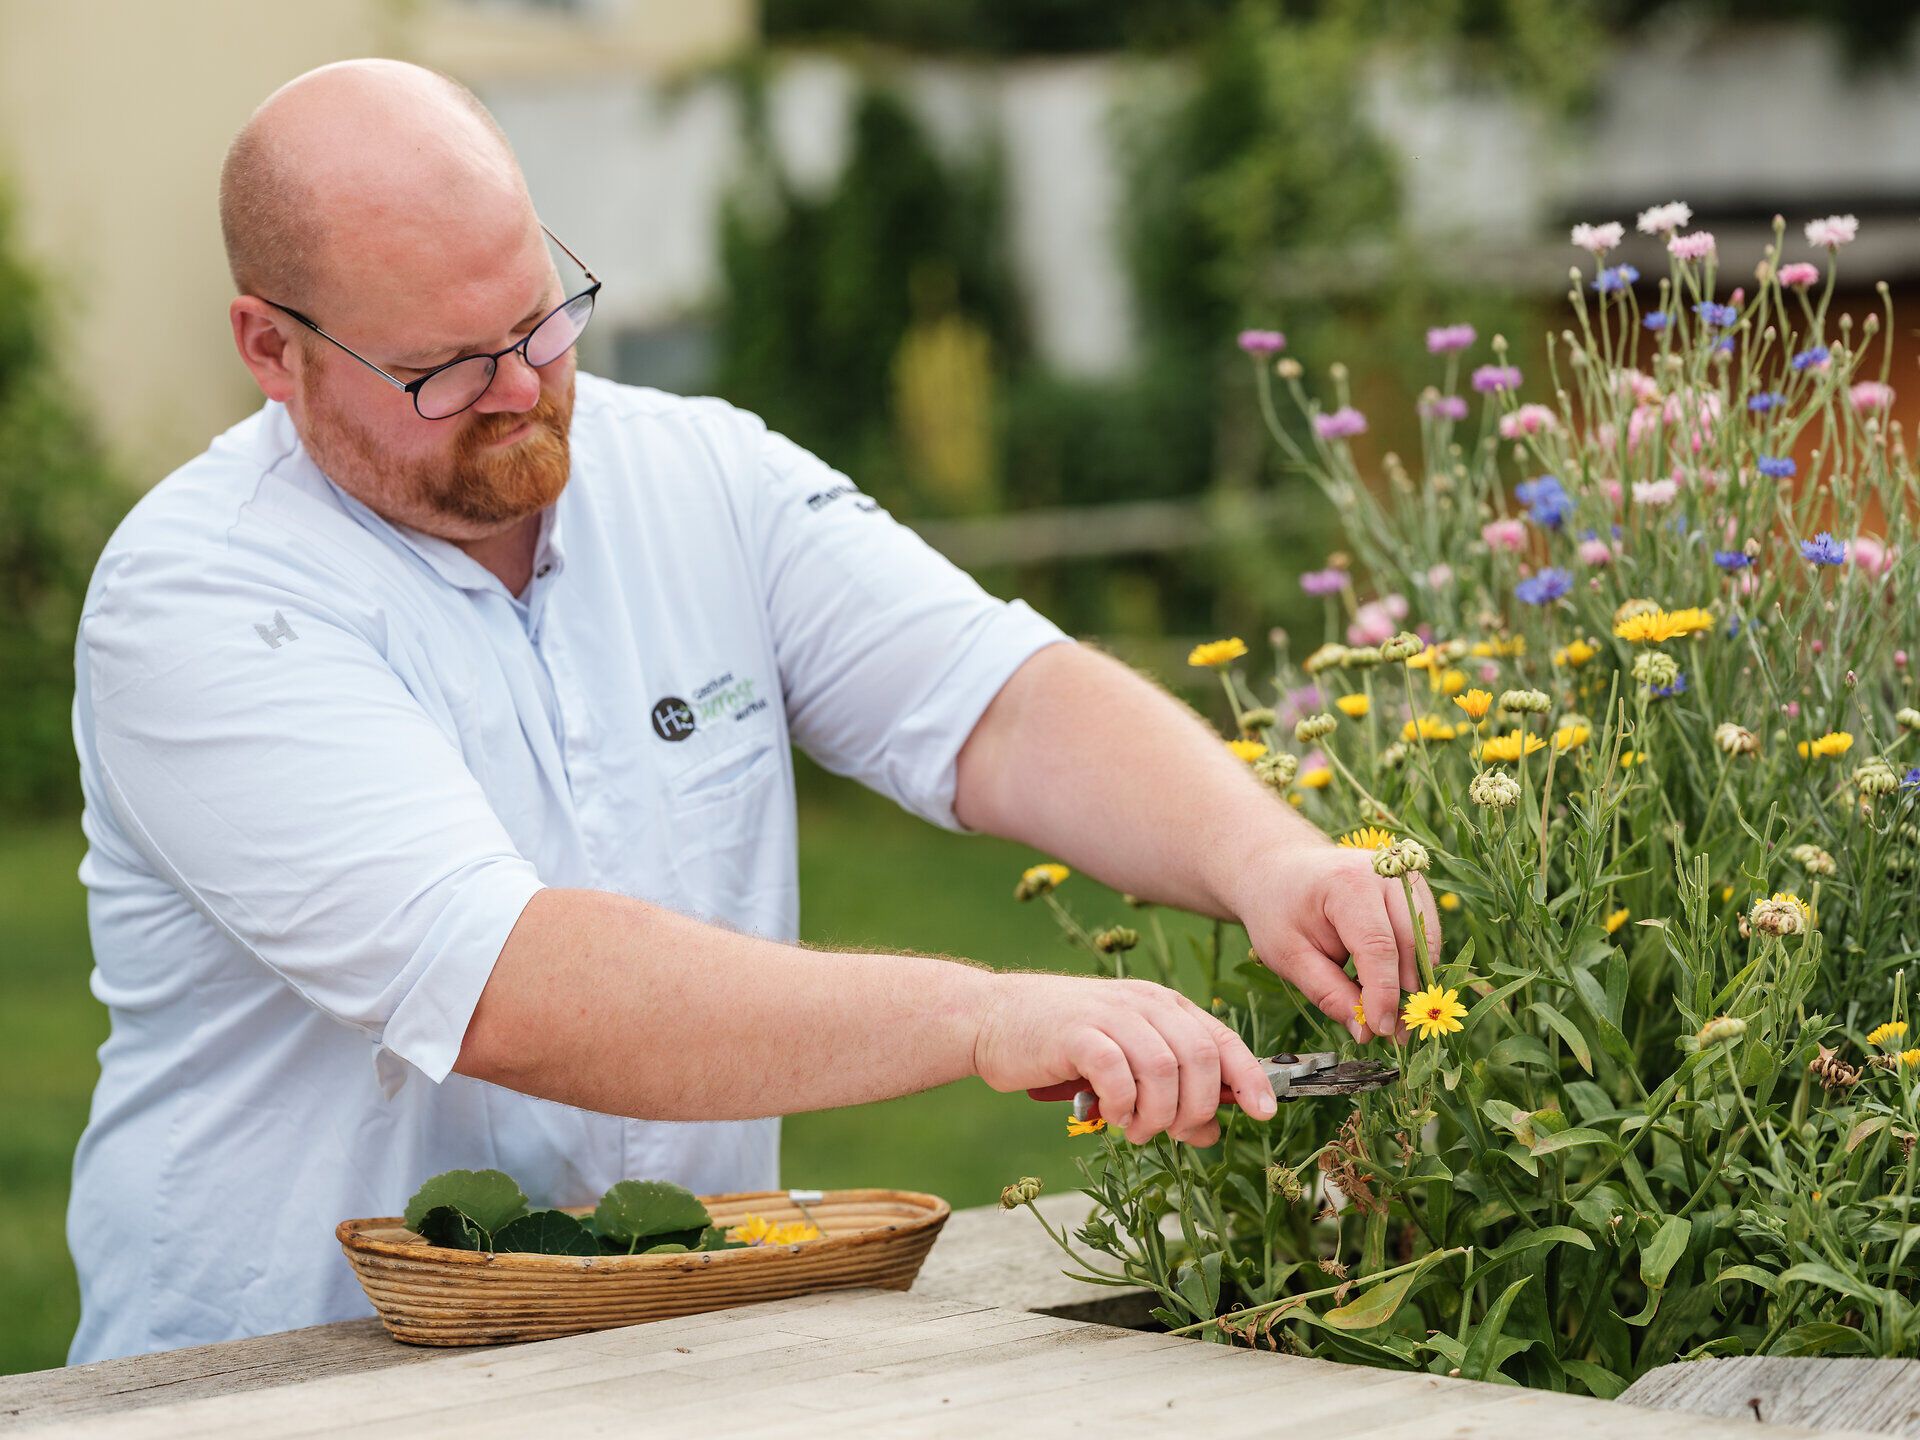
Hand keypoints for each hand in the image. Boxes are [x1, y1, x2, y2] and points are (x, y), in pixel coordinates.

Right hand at [970, 971, 1276, 1145]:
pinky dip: (1124, 1105)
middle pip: (1199, 1058)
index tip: (1265, 1112)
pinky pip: (1120, 1074)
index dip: (1249, 1077)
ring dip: (1158, 1115)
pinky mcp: (1078, 1033)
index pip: (1221, 1039)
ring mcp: (1111, 1014)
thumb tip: (1211, 1132)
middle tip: (1171, 1132)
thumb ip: (1170, 1092)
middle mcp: (1143, 1003)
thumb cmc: (1061, 1046)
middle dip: (1195, 1108)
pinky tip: (1111, 1115)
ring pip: (1165, 1070)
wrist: (992, 1018)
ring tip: (1137, 1129)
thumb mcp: (1125, 1065)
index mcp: (1162, 1005)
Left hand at [1230, 840, 1441, 1043]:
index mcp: (1347, 884)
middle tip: (1394, 1035)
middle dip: (1405, 993)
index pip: (1378, 946)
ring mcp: (1403, 876)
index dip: (1384, 993)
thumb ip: (1328, 992)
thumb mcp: (1288, 955)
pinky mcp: (1412, 887)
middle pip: (1410, 942)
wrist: (1281, 868)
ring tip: (1393, 1014)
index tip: (1382, 1030)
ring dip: (1414, 980)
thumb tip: (1366, 1032)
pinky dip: (1414, 962)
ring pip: (1425, 939)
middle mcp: (1384, 873)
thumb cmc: (1279, 910)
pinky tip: (1393, 984)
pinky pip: (1425, 932)